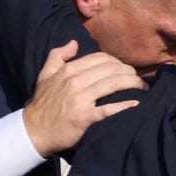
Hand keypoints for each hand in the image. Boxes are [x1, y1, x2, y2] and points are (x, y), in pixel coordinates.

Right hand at [22, 41, 146, 155]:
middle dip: (129, 72)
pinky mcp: (84, 118)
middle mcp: (75, 82)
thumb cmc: (42, 104)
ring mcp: (80, 100)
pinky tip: (136, 104)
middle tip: (138, 79)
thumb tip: (74, 43)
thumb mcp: (44, 75)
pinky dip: (124, 105)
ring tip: (142, 88)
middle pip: (111, 70)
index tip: (125, 69)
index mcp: (68, 71)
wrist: (33, 132)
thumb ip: (57, 56)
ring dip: (132, 84)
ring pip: (113, 84)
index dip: (117, 62)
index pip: (101, 58)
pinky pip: (108, 109)